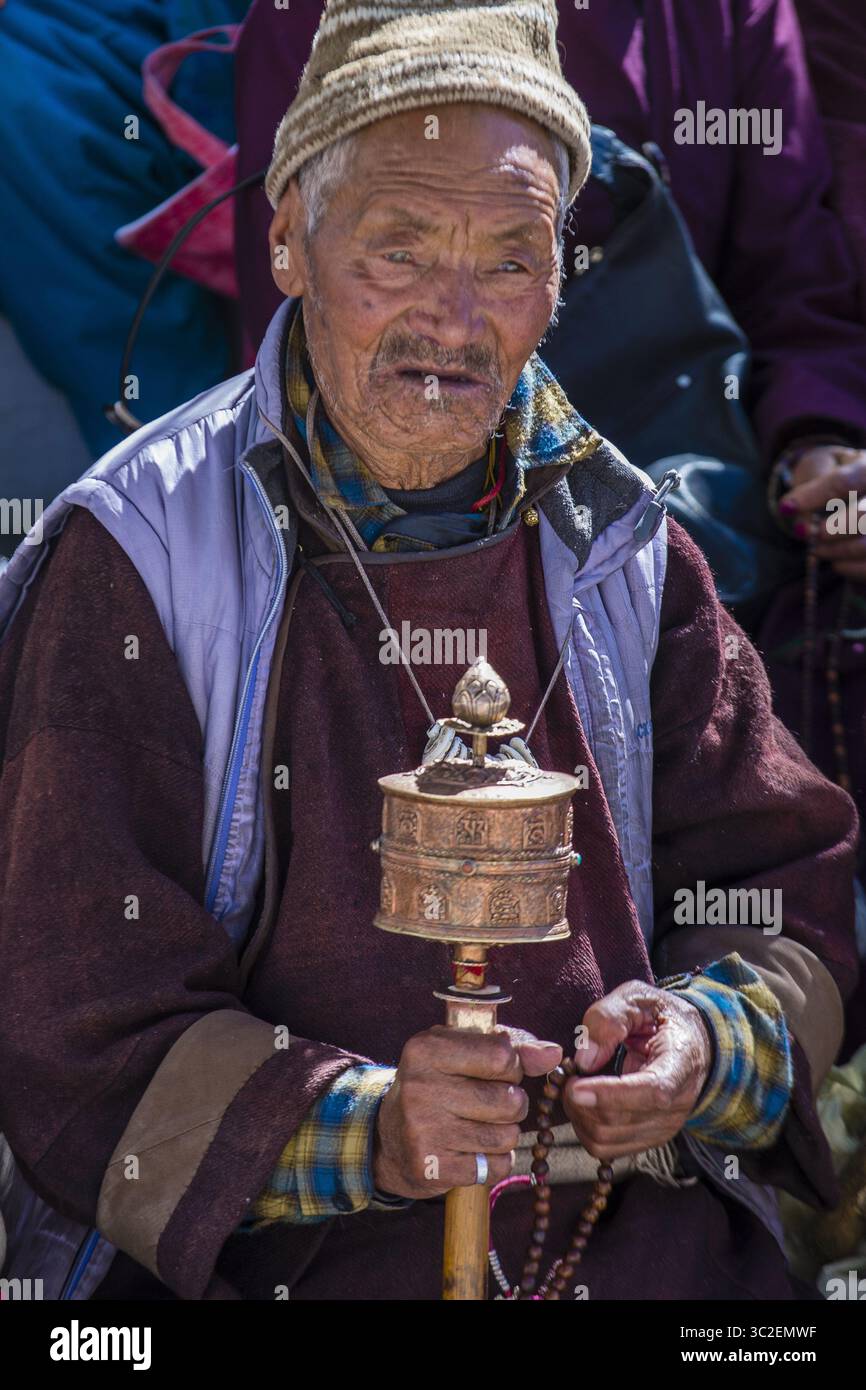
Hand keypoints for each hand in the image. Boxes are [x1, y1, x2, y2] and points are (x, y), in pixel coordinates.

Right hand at [373, 1025, 561, 1198]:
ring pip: (507, 1136)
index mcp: (426, 1049)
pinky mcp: (432, 1168)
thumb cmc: (439, 1086)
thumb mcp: (464, 1054)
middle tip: (491, 1104)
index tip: (497, 1071)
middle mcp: (420, 1087)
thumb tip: (554, 1053)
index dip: (511, 1066)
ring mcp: (423, 1130)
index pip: (502, 1056)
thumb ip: (514, 1049)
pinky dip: (495, 1161)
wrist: (389, 1139)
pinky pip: (495, 1166)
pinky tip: (473, 1151)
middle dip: (512, 1103)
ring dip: (504, 1134)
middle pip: (509, 1100)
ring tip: (481, 1127)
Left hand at [563, 982, 711, 1158]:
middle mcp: (678, 1104)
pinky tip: (584, 1102)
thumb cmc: (660, 1017)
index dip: (611, 1094)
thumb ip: (609, 1019)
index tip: (575, 1087)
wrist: (689, 1041)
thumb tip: (585, 1059)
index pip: (652, 1092)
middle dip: (579, 1100)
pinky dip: (584, 1128)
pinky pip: (605, 1148)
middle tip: (566, 1075)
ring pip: (606, 1139)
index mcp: (681, 1064)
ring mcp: (664, 1127)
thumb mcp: (636, 998)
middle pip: (619, 1121)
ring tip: (575, 1086)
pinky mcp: (648, 1138)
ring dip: (578, 1115)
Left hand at [780, 446, 865, 580]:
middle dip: (830, 530)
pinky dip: (848, 568)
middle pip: (862, 516)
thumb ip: (808, 483)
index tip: (788, 508)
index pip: (845, 482)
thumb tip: (790, 508)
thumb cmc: (833, 474)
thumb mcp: (820, 467)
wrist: (853, 491)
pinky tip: (837, 561)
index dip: (815, 496)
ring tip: (817, 549)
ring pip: (865, 545)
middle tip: (810, 535)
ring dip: (835, 551)